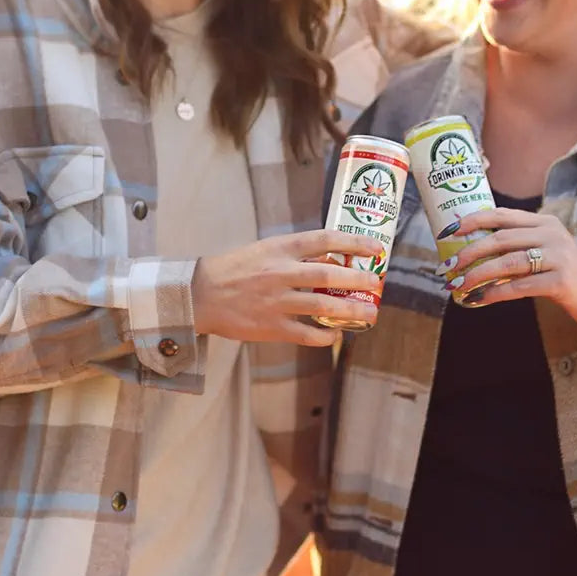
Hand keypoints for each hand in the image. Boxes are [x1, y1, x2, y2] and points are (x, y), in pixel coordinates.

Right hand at [192, 230, 384, 345]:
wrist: (199, 295)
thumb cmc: (235, 269)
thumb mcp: (265, 250)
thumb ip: (295, 254)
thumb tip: (332, 258)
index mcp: (280, 248)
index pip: (325, 240)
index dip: (353, 243)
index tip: (375, 248)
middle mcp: (281, 272)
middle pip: (329, 275)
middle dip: (358, 280)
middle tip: (377, 282)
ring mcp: (277, 301)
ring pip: (323, 306)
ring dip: (351, 311)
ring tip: (370, 313)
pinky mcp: (271, 327)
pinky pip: (306, 333)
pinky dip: (324, 336)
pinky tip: (335, 335)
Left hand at [438, 208, 576, 333]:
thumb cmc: (569, 277)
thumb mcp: (548, 252)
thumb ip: (520, 246)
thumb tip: (474, 253)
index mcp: (545, 222)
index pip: (502, 215)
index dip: (472, 221)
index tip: (447, 231)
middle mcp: (551, 234)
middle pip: (500, 238)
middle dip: (468, 252)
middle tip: (447, 267)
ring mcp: (558, 257)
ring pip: (506, 262)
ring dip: (476, 274)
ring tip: (457, 285)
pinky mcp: (561, 282)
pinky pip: (519, 286)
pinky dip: (495, 293)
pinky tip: (479, 300)